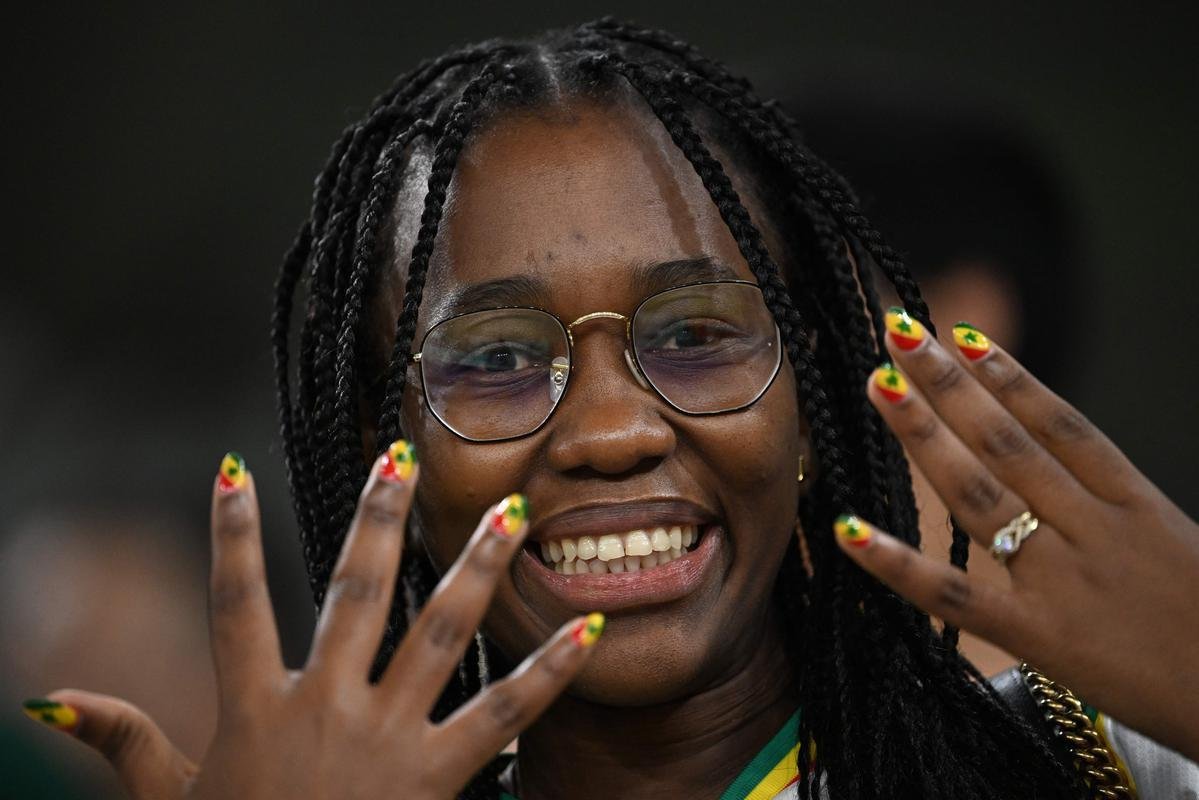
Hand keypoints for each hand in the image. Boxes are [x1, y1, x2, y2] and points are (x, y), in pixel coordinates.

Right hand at [23, 445, 603, 798]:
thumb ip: (122, 741)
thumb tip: (48, 698)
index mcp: (256, 708)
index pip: (235, 605)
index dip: (227, 537)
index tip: (230, 470)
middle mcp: (326, 708)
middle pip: (354, 593)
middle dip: (377, 519)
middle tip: (401, 456)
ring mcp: (388, 739)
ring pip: (441, 633)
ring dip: (478, 566)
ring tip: (514, 511)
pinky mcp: (438, 776)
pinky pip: (503, 713)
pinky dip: (548, 670)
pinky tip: (588, 627)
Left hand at [833, 310, 1198, 761]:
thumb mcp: (1175, 543)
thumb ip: (1112, 503)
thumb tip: (1048, 454)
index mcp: (1136, 504)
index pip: (1061, 423)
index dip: (1010, 375)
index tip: (963, 335)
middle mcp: (1095, 530)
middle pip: (1009, 444)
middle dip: (952, 386)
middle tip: (900, 334)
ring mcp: (1064, 581)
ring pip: (981, 494)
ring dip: (924, 437)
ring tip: (879, 387)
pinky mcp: (1039, 638)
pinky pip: (954, 595)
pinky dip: (898, 563)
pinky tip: (848, 530)